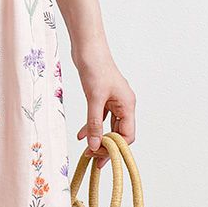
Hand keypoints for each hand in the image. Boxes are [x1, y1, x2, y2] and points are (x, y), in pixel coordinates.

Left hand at [73, 49, 136, 168]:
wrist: (88, 48)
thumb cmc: (95, 68)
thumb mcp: (94, 99)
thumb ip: (94, 124)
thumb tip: (95, 146)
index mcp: (127, 104)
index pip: (127, 135)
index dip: (115, 148)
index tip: (101, 157)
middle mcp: (123, 104)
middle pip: (118, 132)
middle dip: (106, 146)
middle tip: (92, 157)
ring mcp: (113, 101)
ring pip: (108, 126)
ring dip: (98, 138)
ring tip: (86, 150)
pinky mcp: (102, 98)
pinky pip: (99, 118)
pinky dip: (91, 127)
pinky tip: (80, 135)